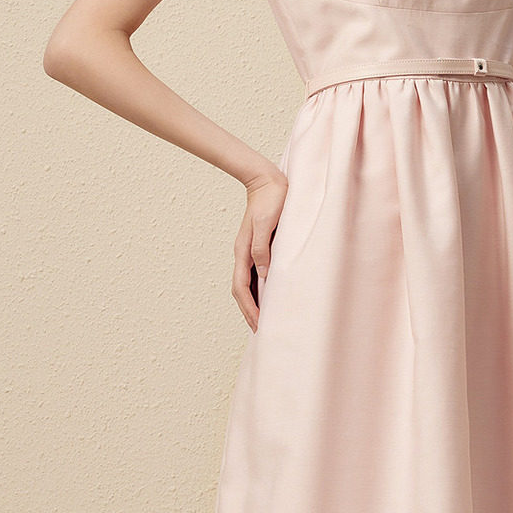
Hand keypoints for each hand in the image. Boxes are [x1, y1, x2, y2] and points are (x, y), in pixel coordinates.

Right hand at [233, 171, 287, 331]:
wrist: (267, 180)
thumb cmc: (271, 199)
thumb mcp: (267, 223)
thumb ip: (263, 248)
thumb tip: (262, 274)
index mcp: (243, 251)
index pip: (241, 288)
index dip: (249, 308)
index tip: (258, 324)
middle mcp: (244, 254)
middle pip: (241, 291)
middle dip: (249, 312)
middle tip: (260, 332)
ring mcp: (250, 251)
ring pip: (247, 285)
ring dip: (253, 303)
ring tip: (263, 320)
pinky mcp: (259, 247)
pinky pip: (255, 275)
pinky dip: (259, 290)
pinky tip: (268, 296)